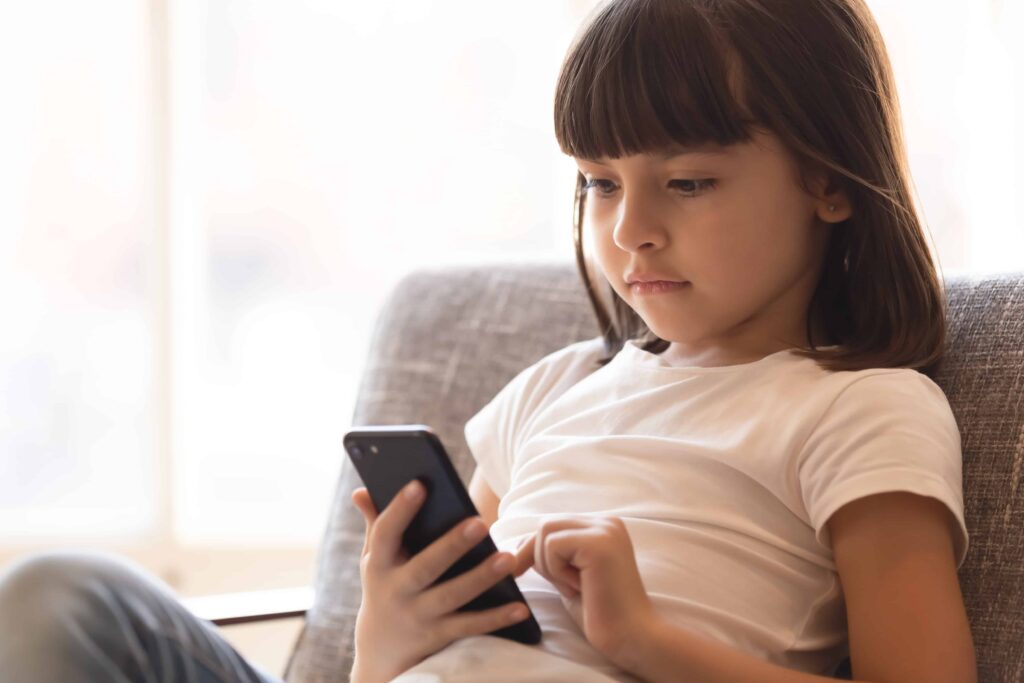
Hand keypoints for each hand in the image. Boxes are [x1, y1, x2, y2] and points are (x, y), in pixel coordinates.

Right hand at [349, 481, 529, 682]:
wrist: (381, 649)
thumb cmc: (385, 585)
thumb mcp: (373, 558)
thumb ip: (374, 524)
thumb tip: (360, 490)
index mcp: (379, 564)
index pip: (386, 532)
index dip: (400, 508)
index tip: (420, 484)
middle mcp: (397, 590)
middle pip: (425, 566)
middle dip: (452, 545)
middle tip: (480, 523)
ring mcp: (418, 615)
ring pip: (452, 596)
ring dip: (481, 578)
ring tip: (508, 558)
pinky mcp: (438, 635)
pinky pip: (469, 626)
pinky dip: (496, 618)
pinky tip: (520, 607)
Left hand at [511, 515, 654, 668]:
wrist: (630, 637)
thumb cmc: (602, 612)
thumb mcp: (569, 576)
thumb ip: (553, 556)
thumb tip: (520, 543)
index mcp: (603, 528)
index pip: (554, 526)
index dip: (533, 549)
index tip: (518, 571)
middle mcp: (607, 522)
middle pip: (547, 524)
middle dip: (537, 556)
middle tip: (557, 586)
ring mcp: (605, 530)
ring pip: (546, 531)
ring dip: (550, 565)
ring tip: (575, 587)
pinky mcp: (598, 543)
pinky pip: (552, 545)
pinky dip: (556, 571)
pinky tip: (579, 587)